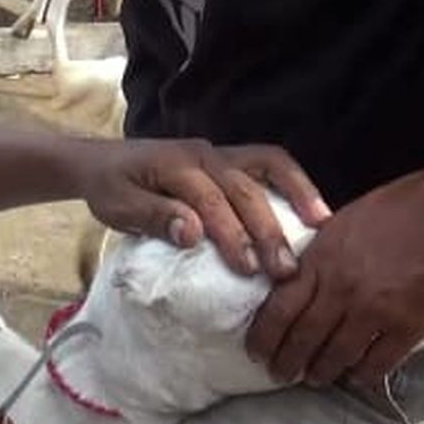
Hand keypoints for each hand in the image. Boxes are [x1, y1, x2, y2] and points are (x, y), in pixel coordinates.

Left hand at [80, 139, 331, 277]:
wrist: (103, 162)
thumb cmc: (111, 188)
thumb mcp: (118, 206)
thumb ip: (154, 217)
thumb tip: (192, 234)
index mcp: (175, 166)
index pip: (209, 201)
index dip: (229, 234)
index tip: (246, 269)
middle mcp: (204, 155)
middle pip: (244, 188)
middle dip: (267, 229)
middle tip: (284, 270)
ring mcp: (220, 153)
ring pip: (266, 168)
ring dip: (295, 197)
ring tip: (319, 230)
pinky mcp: (230, 159)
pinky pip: (269, 164)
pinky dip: (295, 184)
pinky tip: (314, 210)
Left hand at [246, 163, 423, 385]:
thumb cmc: (411, 204)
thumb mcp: (350, 221)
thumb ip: (324, 252)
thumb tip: (303, 274)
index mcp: (323, 259)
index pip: (279, 307)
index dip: (263, 335)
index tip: (255, 351)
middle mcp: (342, 289)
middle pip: (303, 337)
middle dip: (287, 362)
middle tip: (279, 375)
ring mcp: (376, 310)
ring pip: (336, 354)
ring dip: (321, 372)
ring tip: (313, 379)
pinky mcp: (411, 325)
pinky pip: (379, 361)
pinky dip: (364, 374)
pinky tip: (357, 378)